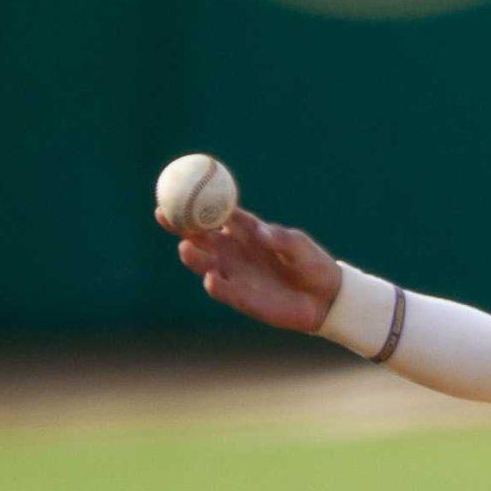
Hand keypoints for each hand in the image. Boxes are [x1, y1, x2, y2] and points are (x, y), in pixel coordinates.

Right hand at [158, 206, 341, 333]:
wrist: (325, 298)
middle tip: (166, 216)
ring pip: (205, 263)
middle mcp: (234, 251)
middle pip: (200, 236)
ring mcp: (234, 274)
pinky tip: (211, 279)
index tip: (178, 191)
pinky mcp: (241, 299)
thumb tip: (262, 233)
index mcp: (246, 231)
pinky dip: (215, 285)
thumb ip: (281, 238)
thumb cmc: (311, 264)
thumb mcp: (300, 247)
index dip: (196, 202)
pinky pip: (223, 291)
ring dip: (193, 256)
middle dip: (181, 226)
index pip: (215, 213)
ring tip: (186, 248)